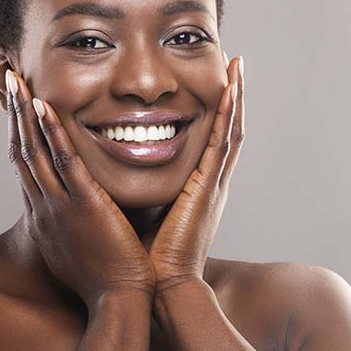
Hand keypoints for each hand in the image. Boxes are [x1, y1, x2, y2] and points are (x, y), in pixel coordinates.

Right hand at [5, 69, 156, 309]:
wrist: (119, 301)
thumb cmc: (105, 278)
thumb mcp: (78, 246)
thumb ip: (73, 222)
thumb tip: (76, 208)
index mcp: (45, 215)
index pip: (25, 166)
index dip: (18, 134)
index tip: (16, 108)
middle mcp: (44, 207)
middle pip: (21, 152)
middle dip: (14, 115)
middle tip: (8, 81)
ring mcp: (60, 205)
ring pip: (35, 152)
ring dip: (24, 114)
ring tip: (17, 82)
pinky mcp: (84, 205)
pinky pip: (64, 162)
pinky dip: (52, 133)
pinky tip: (44, 107)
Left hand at [148, 55, 243, 292]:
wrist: (162, 287)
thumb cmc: (149, 258)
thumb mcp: (146, 215)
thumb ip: (141, 191)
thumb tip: (113, 173)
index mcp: (198, 188)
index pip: (210, 139)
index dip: (215, 110)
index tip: (216, 82)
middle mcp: (211, 181)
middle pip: (227, 127)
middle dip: (232, 95)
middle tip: (234, 62)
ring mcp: (213, 183)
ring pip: (229, 128)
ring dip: (235, 95)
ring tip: (237, 63)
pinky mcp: (208, 187)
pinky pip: (221, 141)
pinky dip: (227, 113)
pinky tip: (228, 88)